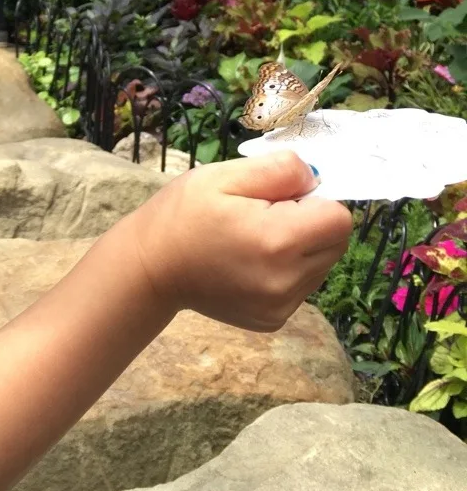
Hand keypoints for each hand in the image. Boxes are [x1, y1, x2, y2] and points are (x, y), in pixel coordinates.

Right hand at [132, 151, 351, 331]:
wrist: (151, 268)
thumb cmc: (183, 213)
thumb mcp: (224, 175)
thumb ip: (279, 169)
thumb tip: (317, 177)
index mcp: (278, 241)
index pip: (339, 218)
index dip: (316, 199)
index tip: (282, 196)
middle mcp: (287, 281)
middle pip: (336, 243)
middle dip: (313, 223)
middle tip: (267, 213)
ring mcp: (281, 307)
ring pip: (321, 265)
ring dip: (302, 247)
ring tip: (256, 238)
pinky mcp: (274, 320)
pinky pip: (302, 286)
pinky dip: (287, 270)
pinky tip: (251, 261)